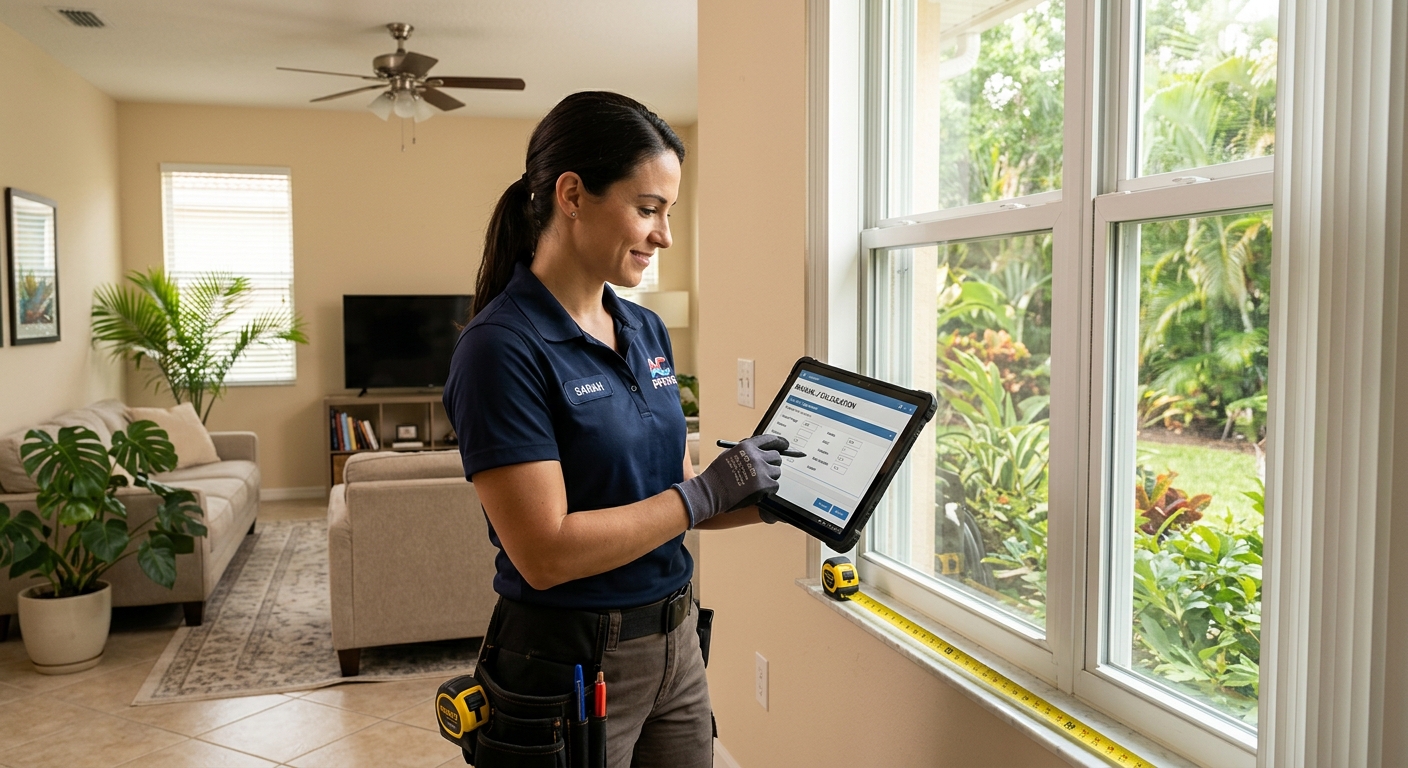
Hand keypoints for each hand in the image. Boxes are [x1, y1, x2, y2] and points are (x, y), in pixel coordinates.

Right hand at [672, 434, 789, 527]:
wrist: (710, 492)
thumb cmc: (717, 476)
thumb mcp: (730, 455)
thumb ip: (747, 452)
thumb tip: (762, 452)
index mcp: (747, 447)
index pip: (770, 440)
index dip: (779, 442)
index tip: (785, 445)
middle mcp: (756, 456)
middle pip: (776, 457)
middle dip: (772, 463)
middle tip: (765, 470)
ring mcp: (761, 471)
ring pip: (776, 472)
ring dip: (769, 477)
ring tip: (755, 482)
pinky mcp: (764, 486)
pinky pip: (775, 485)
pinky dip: (768, 489)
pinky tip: (756, 490)